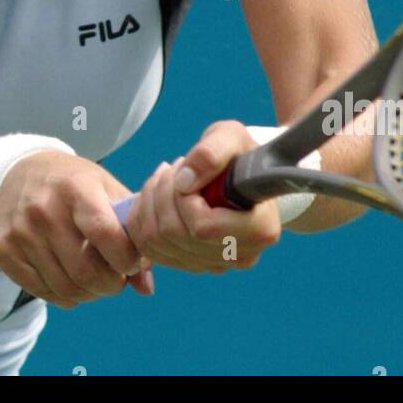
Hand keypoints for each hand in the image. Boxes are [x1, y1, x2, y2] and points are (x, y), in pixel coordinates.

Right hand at [0, 151, 154, 308]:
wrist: (15, 173)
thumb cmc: (72, 184)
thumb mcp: (104, 190)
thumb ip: (130, 232)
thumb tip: (145, 287)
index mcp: (76, 187)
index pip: (106, 234)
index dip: (127, 259)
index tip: (132, 262)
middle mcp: (44, 208)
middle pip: (86, 271)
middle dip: (111, 285)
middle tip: (115, 279)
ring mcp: (20, 231)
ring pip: (66, 288)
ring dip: (88, 293)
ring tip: (94, 279)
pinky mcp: (3, 250)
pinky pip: (42, 292)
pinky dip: (63, 296)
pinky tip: (69, 279)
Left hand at [124, 120, 282, 273]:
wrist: (242, 175)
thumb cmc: (240, 155)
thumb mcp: (231, 137)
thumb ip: (212, 151)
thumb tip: (184, 180)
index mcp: (260, 228)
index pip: (203, 227)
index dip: (184, 199)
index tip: (186, 172)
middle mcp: (241, 255)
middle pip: (175, 235)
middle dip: (162, 194)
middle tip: (172, 168)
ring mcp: (216, 264)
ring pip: (158, 243)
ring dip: (150, 203)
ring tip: (165, 178)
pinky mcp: (193, 265)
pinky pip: (150, 250)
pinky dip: (142, 219)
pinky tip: (155, 196)